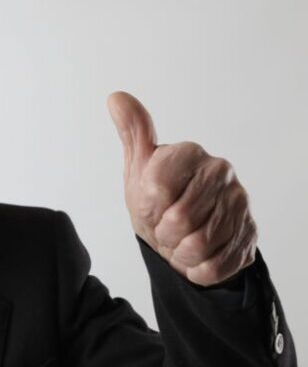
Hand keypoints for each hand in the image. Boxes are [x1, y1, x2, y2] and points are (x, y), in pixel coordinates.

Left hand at [107, 91, 256, 286]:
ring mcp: (240, 203)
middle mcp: (221, 172)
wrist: (184, 235)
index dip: (147, 206)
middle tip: (165, 228)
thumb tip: (116, 98)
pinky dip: (197, 269)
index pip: (156, 187)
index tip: (150, 206)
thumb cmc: (158, 199)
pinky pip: (215, 265)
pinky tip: (197, 256)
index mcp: (190, 153)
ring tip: (180, 241)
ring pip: (198, 245)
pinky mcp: (250, 235)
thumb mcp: (139, 168)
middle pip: (179, 219)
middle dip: (163, 233)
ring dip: (179, 252)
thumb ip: (132, 133)